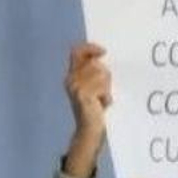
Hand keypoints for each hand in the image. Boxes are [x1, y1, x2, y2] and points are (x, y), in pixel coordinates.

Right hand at [63, 43, 111, 177]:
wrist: (90, 130)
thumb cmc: (95, 109)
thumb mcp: (95, 86)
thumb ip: (94, 72)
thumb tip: (101, 56)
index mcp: (71, 76)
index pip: (77, 52)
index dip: (90, 48)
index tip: (103, 52)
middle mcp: (70, 80)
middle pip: (95, 64)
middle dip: (105, 76)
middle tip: (103, 92)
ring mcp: (75, 87)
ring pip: (101, 74)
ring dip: (106, 87)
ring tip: (102, 100)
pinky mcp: (83, 95)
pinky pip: (102, 86)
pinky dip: (106, 96)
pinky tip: (102, 104)